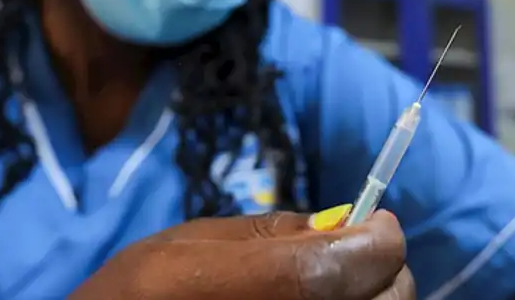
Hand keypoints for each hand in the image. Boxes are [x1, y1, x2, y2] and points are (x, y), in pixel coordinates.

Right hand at [70, 209, 414, 299]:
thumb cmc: (131, 297)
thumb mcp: (181, 247)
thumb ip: (264, 234)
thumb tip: (340, 223)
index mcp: (241, 289)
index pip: (348, 264)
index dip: (377, 239)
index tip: (376, 222)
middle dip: (383, 272)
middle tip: (359, 255)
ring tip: (341, 284)